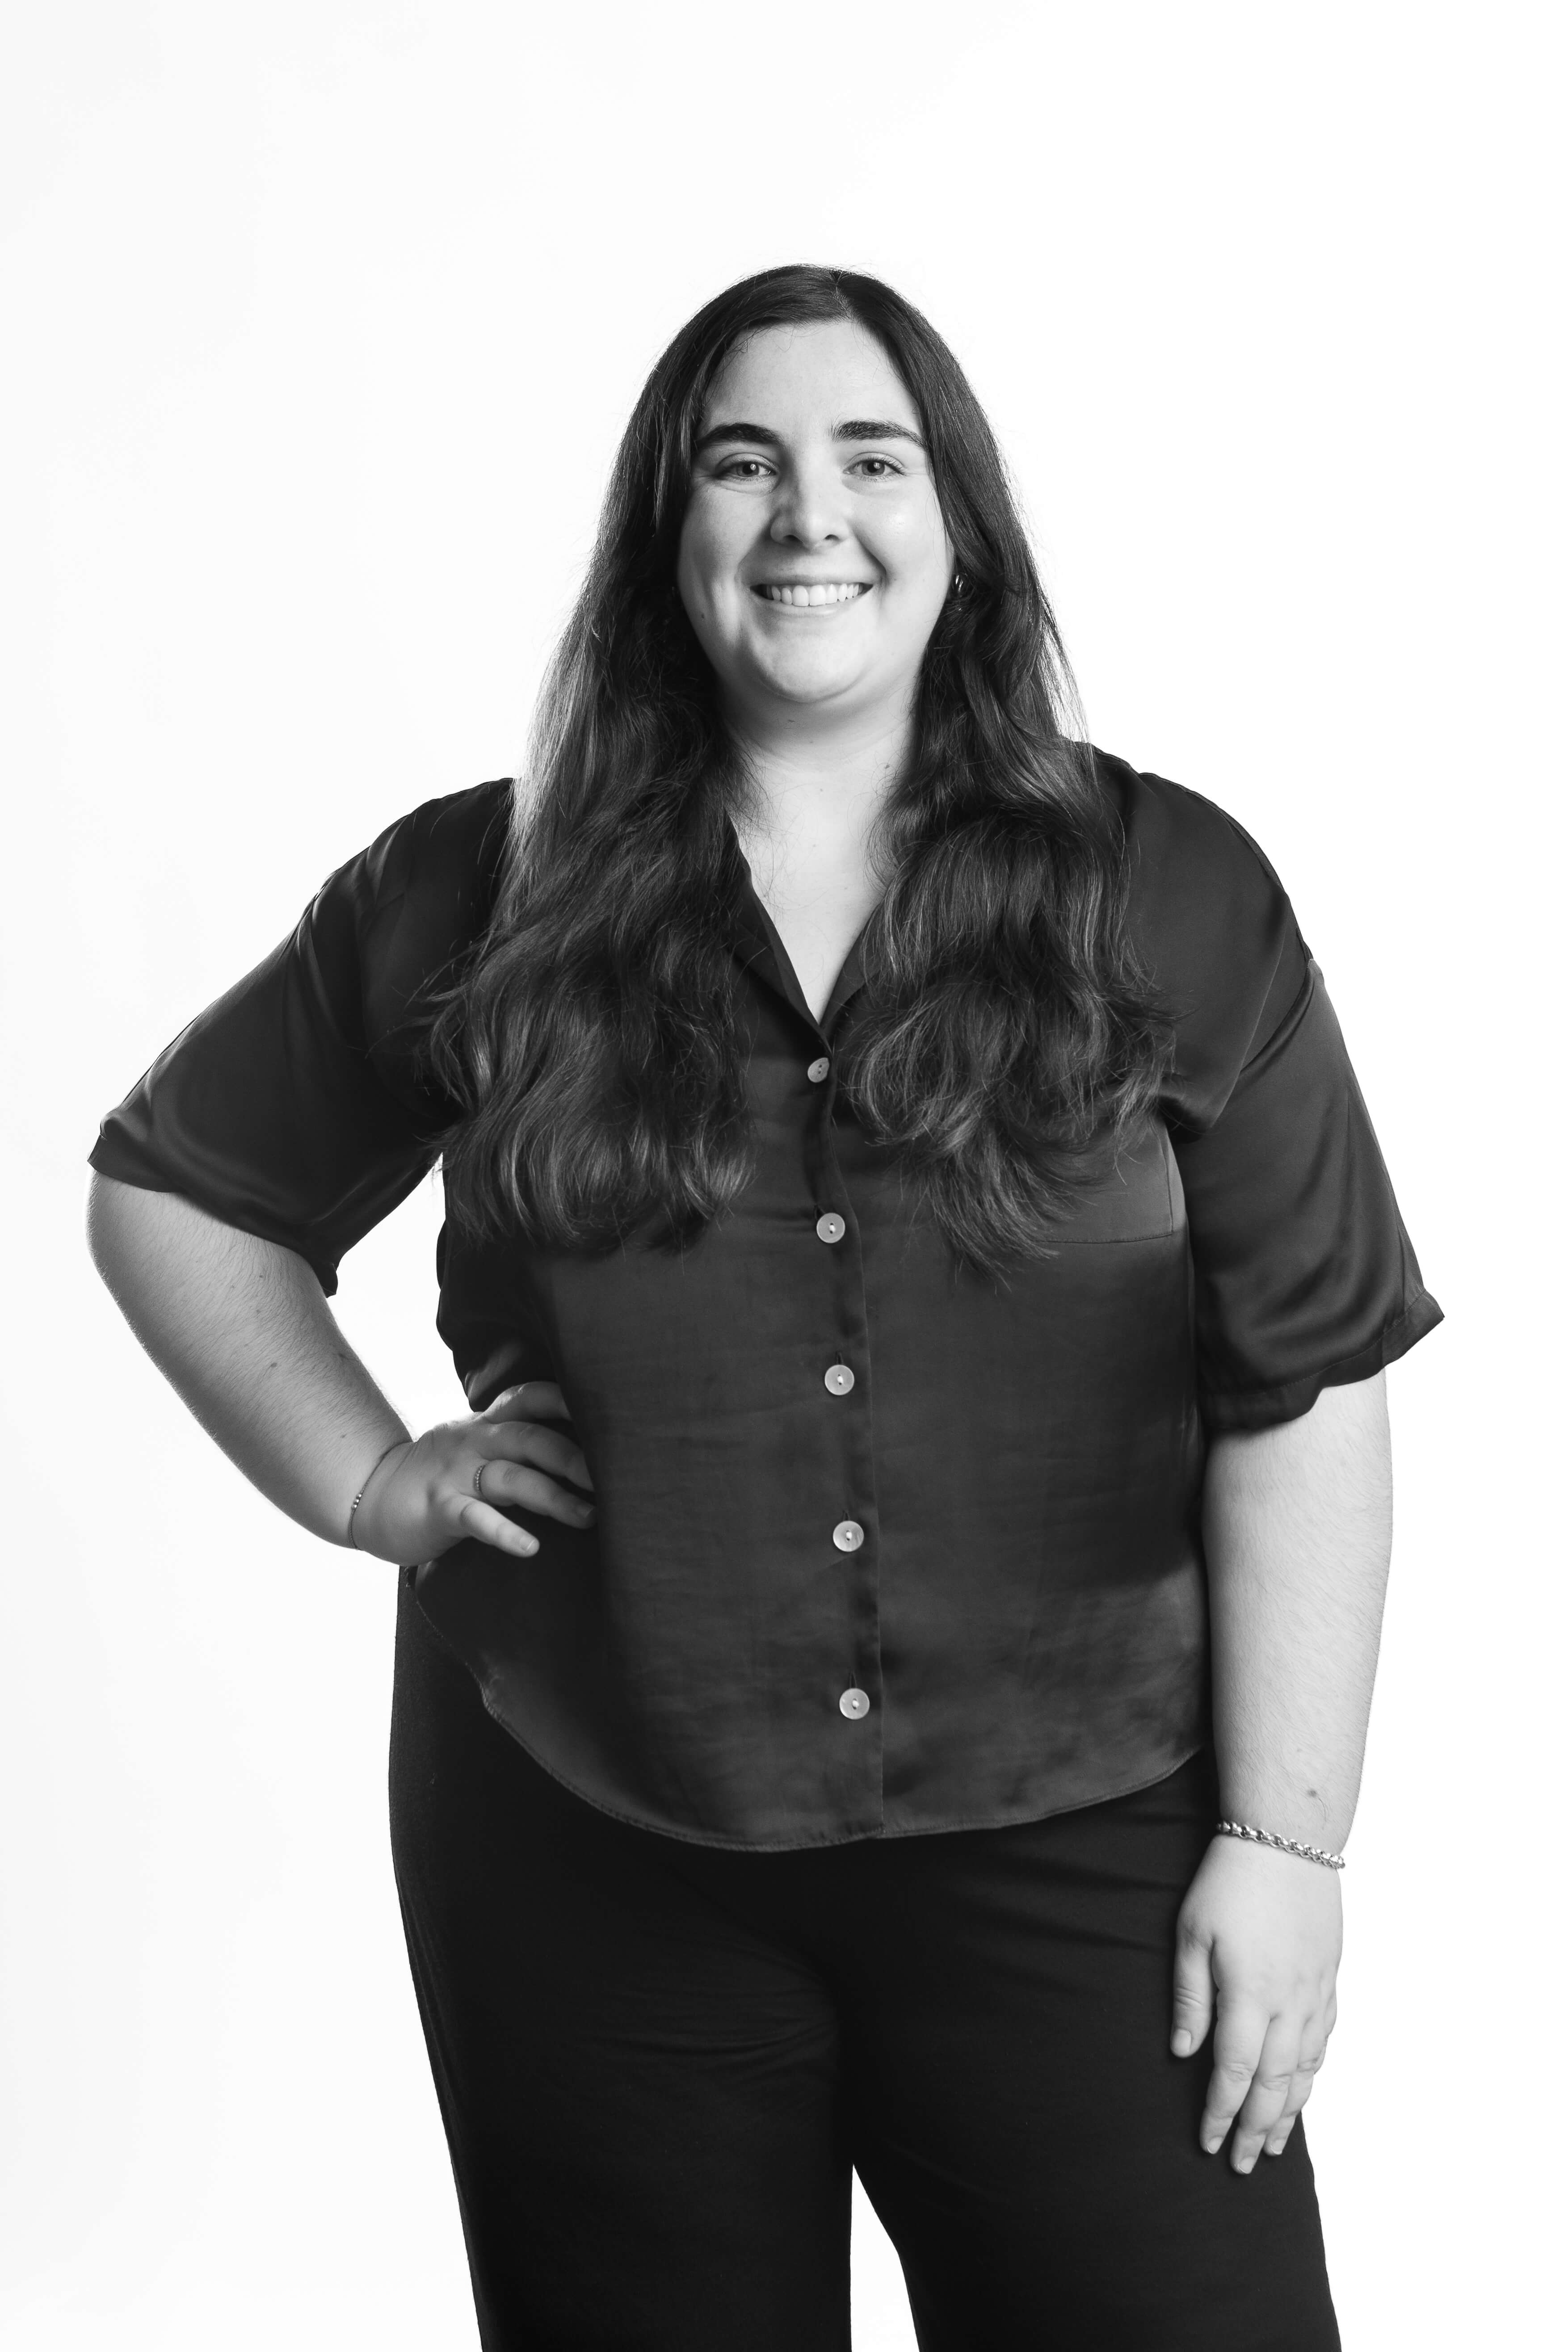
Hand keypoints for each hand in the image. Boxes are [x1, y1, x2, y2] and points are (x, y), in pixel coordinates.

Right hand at [351, 1382, 594, 1563]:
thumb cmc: (439, 1475)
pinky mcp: (439, 1508)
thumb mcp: (477, 1449)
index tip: (607, 1410)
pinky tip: (530, 1547)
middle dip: (574, 1456)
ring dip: (553, 1497)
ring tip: (588, 1517)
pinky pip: (475, 1518)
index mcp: (487, 1425)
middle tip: (612, 1479)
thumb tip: (582, 1456)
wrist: (372, 1496)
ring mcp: (456, 1474)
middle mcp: (475, 1442)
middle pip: (530, 1438)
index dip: (566, 1400)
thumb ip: (517, 1446)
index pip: (530, 1398)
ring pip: (511, 1478)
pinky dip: (504, 1532)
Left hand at [1170, 1833, 1341, 2172]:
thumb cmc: (1230, 1883)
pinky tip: (1303, 2089)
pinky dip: (1313, 2074)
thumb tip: (1184, 2054)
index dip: (1221, 2114)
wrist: (1287, 1840)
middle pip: (1275, 2085)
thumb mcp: (1192, 1935)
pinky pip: (1324, 2041)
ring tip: (1275, 2147)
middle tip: (1242, 2165)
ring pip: (1305, 2070)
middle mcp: (1289, 2004)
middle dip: (1256, 2130)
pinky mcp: (1330, 1979)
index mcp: (1250, 1995)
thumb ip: (1190, 1999)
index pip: (1235, 2074)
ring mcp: (1315, 1993)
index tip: (1207, 2143)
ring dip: (1289, 2113)